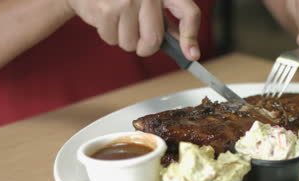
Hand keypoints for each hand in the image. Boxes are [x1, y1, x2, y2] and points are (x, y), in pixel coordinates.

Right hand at [65, 0, 200, 59]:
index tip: (192, 56)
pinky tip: (107, 17)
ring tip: (119, 20)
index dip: (190, 37)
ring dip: (124, 40)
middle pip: (154, 41)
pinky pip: (112, 40)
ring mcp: (126, 1)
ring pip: (131, 44)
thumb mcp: (151, 3)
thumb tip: (189, 51)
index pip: (188, 13)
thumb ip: (169, 24)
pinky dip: (109, 35)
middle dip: (145, 47)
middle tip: (138, 36)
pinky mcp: (106, 9)